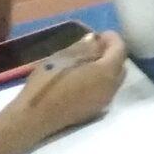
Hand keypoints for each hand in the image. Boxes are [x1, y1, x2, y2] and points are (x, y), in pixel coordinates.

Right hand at [5, 32, 126, 138]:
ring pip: (114, 80)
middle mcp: (111, 87)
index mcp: (106, 71)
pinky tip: (85, 78)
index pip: (120, 50)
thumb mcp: (62, 58)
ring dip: (106, 68)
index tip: (100, 34)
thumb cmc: (46, 84)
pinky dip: (101, 81)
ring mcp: (104, 101)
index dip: (112, 39)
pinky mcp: (94, 111)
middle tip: (95, 46)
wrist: (33, 118)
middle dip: (111, 53)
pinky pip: (105, 91)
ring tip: (88, 62)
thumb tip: (94, 40)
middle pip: (120, 65)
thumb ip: (83, 47)